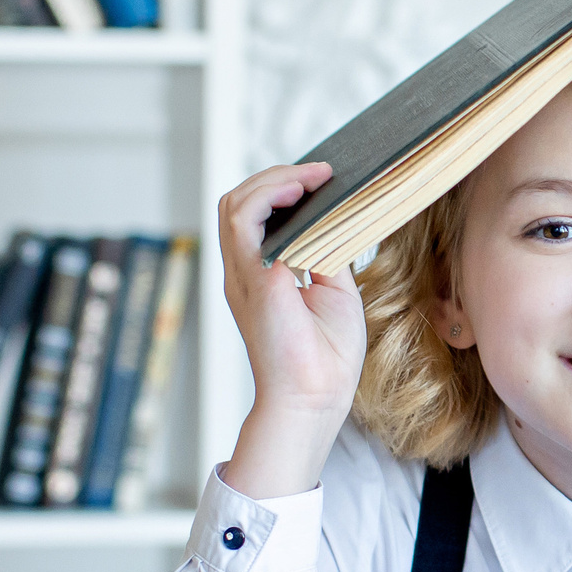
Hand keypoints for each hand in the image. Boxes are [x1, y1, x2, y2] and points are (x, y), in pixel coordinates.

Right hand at [217, 162, 366, 498]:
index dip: (283, 190)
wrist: (316, 398)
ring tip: (311, 176)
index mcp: (262, 276)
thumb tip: (335, 218)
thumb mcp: (335, 291)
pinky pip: (243, 221)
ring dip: (273, 180)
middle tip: (319, 173)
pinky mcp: (252, 278)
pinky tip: (299, 189)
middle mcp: (246, 271)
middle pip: (240, 204)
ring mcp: (243, 274)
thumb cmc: (326, 358)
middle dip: (277, 178)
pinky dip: (268, 196)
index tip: (321, 180)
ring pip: (236, 204)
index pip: (257, 218)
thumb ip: (326, 254)